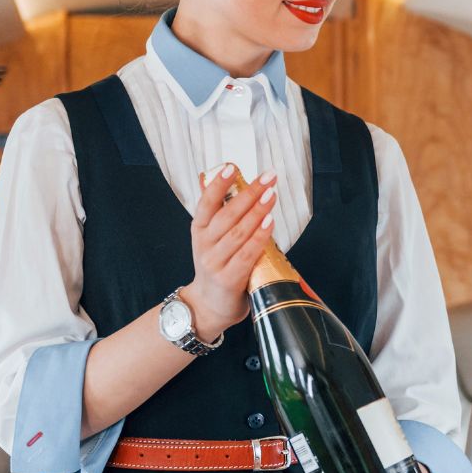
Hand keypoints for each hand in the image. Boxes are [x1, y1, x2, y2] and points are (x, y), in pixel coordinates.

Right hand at [181, 164, 278, 338]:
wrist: (209, 306)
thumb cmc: (218, 267)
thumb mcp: (213, 240)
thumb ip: (224, 217)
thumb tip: (241, 186)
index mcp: (199, 230)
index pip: (206, 203)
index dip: (218, 184)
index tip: (230, 166)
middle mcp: (204, 244)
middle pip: (227, 214)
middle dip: (249, 193)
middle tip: (268, 177)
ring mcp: (215, 262)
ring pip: (238, 232)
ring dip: (257, 211)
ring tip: (272, 194)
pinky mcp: (228, 279)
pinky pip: (247, 254)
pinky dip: (259, 237)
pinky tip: (270, 223)